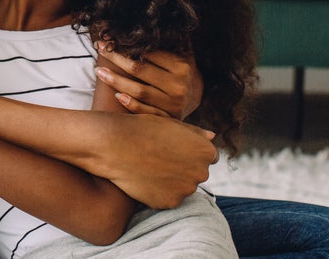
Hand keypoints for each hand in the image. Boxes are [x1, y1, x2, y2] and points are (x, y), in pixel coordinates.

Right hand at [94, 113, 217, 208]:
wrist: (114, 145)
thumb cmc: (143, 129)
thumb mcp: (172, 125)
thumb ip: (196, 133)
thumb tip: (213, 136)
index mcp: (205, 151)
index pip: (209, 156)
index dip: (190, 151)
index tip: (173, 148)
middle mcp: (201, 172)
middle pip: (197, 173)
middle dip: (183, 167)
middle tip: (159, 157)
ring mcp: (186, 190)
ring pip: (183, 186)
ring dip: (172, 180)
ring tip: (150, 166)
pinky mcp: (169, 202)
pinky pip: (168, 197)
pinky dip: (159, 191)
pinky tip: (145, 178)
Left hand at [95, 46, 202, 119]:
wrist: (197, 99)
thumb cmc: (182, 72)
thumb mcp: (183, 54)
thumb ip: (170, 41)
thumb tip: (155, 20)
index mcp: (181, 66)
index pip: (149, 54)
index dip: (128, 46)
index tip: (111, 39)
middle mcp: (178, 85)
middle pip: (140, 70)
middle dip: (117, 59)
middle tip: (101, 49)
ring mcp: (173, 104)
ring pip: (139, 91)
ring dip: (116, 81)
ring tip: (100, 71)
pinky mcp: (167, 119)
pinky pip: (145, 113)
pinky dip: (131, 104)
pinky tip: (117, 95)